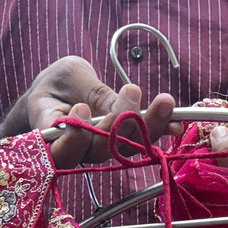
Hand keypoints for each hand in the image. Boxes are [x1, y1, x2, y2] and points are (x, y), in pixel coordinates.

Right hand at [0, 56, 177, 168]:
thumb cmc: (56, 83)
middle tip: (131, 90)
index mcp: (52, 136)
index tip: (81, 107)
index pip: (62, 151)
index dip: (74, 137)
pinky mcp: (119, 143)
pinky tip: (176, 122)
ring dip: (147, 126)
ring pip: (123, 149)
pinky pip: (139, 142)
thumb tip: (121, 106)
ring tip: (165, 101)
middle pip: (99, 150)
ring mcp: (100, 150)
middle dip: (119, 122)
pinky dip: (158, 130)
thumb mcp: (69, 76)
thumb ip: (92, 93)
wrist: (56, 92)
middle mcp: (77, 151)